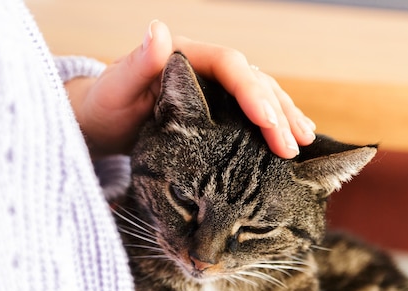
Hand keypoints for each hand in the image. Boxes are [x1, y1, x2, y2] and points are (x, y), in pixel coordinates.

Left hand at [66, 20, 315, 158]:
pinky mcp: (217, 109)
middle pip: (252, 81)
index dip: (252, 91)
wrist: (103, 122)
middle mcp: (206, 68)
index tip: (268, 121)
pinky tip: (291, 138)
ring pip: (259, 95)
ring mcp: (214, 88)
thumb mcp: (115, 88)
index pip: (230, 66)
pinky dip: (273, 124)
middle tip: (293, 144)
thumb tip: (158, 30)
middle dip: (276, 112)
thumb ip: (138, 64)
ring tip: (304, 139)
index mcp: (187, 56)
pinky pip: (251, 112)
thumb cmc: (105, 105)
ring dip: (284, 116)